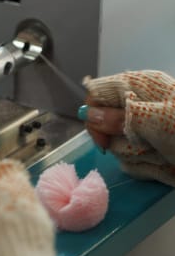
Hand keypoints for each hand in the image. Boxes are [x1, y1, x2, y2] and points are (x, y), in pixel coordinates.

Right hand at [81, 70, 174, 185]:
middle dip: (122, 141)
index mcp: (139, 86)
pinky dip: (149, 168)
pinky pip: (132, 164)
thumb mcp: (155, 120)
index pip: (96, 93)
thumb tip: (88, 114)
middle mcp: (137, 107)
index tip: (103, 137)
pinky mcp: (150, 152)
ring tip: (164, 154)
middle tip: (147, 145)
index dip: (94, 115)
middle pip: (102, 126)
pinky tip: (166, 163)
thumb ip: (118, 117)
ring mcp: (143, 131)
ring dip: (140, 156)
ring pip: (117, 148)